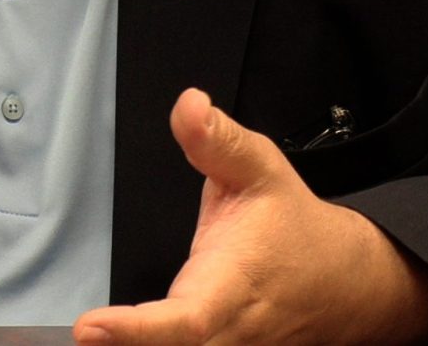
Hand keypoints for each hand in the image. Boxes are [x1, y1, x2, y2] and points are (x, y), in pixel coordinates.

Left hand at [71, 89, 427, 344]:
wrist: (346, 282)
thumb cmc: (295, 227)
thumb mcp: (260, 169)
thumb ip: (217, 141)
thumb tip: (189, 106)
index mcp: (233, 283)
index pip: (185, 319)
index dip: (138, 330)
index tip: (90, 327)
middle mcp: (230, 330)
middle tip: (80, 336)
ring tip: (92, 341)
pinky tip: (116, 343)